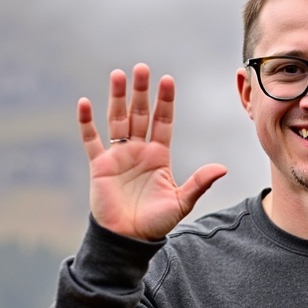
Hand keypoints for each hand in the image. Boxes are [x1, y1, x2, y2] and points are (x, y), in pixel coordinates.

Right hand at [78, 64, 226, 239]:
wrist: (128, 238)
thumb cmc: (155, 223)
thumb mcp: (181, 202)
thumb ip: (199, 183)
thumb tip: (222, 168)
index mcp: (159, 156)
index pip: (163, 122)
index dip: (165, 101)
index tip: (167, 80)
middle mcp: (139, 151)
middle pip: (140, 114)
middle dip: (141, 91)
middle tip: (141, 68)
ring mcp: (118, 156)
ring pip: (117, 120)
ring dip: (116, 98)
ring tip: (117, 75)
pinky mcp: (99, 165)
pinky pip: (91, 140)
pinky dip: (87, 123)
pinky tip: (85, 103)